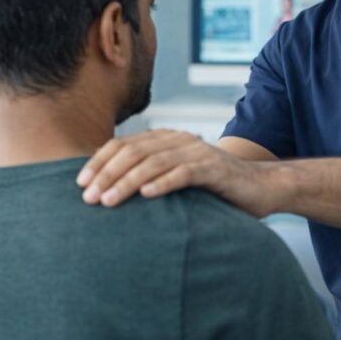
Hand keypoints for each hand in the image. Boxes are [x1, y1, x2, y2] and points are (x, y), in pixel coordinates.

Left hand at [76, 129, 277, 216]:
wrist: (260, 188)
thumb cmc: (212, 188)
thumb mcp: (175, 178)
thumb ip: (148, 176)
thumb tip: (107, 190)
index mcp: (164, 139)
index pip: (122, 145)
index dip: (99, 162)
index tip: (80, 184)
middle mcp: (178, 140)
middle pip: (133, 152)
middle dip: (107, 174)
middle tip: (88, 197)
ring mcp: (197, 152)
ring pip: (153, 162)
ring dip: (127, 182)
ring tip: (109, 200)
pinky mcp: (214, 169)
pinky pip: (183, 173)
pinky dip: (163, 183)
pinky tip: (147, 196)